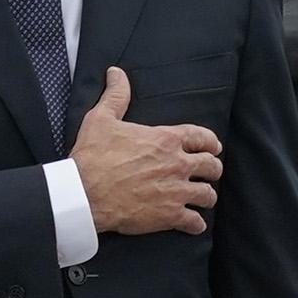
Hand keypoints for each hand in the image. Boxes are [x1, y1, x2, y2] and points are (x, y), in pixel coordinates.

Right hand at [72, 67, 223, 235]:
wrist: (84, 194)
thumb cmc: (92, 156)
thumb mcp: (102, 118)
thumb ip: (116, 95)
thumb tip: (116, 73)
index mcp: (166, 140)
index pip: (202, 137)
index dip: (211, 143)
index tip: (213, 147)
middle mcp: (178, 164)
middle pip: (211, 166)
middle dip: (212, 169)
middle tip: (209, 173)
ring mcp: (176, 191)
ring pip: (207, 194)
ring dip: (206, 196)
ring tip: (202, 198)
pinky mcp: (170, 216)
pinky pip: (195, 222)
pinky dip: (196, 224)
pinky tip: (193, 224)